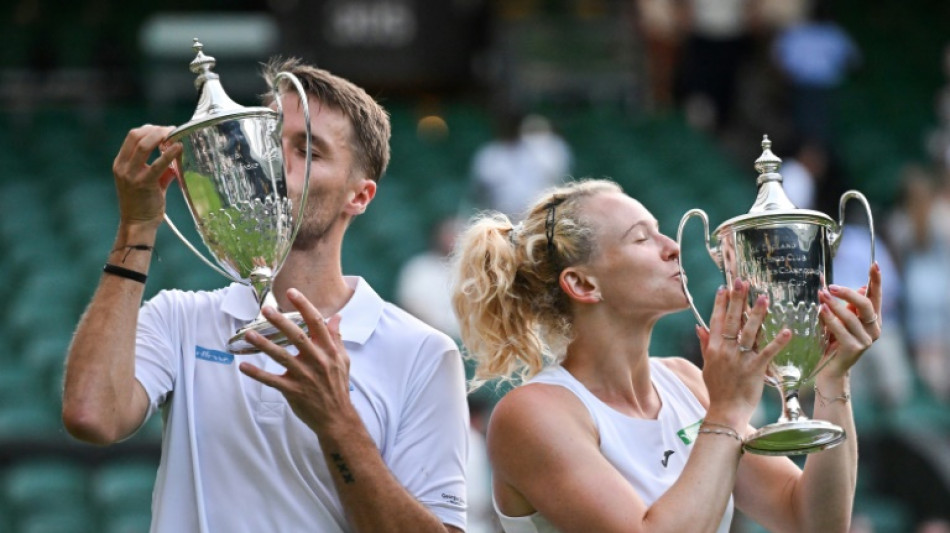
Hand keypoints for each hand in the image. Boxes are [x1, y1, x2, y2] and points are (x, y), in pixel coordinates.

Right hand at [112, 125, 181, 227]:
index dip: (150, 129)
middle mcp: (123, 166)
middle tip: (172, 130)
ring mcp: (131, 174)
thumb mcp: (147, 180)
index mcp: (121, 163)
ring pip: (144, 145)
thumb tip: (177, 156)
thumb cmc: (143, 203)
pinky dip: (169, 153)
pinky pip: (158, 164)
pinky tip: (179, 147)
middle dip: (156, 129)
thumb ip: (160, 167)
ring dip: (161, 136)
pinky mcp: (144, 183)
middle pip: (137, 136)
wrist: (137, 224)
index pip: (132, 136)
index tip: (164, 130)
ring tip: (175, 136)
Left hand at [239, 289, 353, 431]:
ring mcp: (304, 376)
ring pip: (281, 356)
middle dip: (280, 321)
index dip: (304, 306)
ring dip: (264, 344)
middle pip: (296, 336)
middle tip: (265, 309)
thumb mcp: (343, 359)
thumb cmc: (338, 386)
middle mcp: (317, 360)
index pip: (316, 322)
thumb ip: (337, 338)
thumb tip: (337, 317)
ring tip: (249, 333)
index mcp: (329, 350)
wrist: (337, 417)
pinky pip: (272, 380)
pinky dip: (257, 373)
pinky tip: (244, 366)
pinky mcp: (293, 390)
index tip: (292, 292)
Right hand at [697, 279, 791, 428]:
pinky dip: (778, 341)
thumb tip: (699, 326)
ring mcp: (740, 360)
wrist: (726, 411)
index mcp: (713, 349)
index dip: (721, 304)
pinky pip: (768, 352)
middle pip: (732, 321)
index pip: (717, 321)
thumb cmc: (717, 389)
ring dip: (757, 314)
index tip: (725, 287)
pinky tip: (787, 330)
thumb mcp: (707, 365)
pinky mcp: (755, 369)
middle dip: (738, 300)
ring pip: (750, 332)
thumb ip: (705, 344)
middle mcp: (726, 351)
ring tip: (763, 298)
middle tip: (743, 283)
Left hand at [817, 262, 882, 378]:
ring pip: (852, 317)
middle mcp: (874, 330)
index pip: (876, 296)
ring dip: (835, 305)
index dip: (876, 281)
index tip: (874, 264)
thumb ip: (846, 304)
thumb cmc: (834, 341)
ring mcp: (865, 340)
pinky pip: (841, 330)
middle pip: (866, 305)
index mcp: (873, 320)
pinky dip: (830, 319)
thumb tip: (856, 285)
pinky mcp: (854, 349)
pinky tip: (821, 310)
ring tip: (821, 295)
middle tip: (830, 286)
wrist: (830, 370)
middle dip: (848, 293)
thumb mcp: (841, 319)